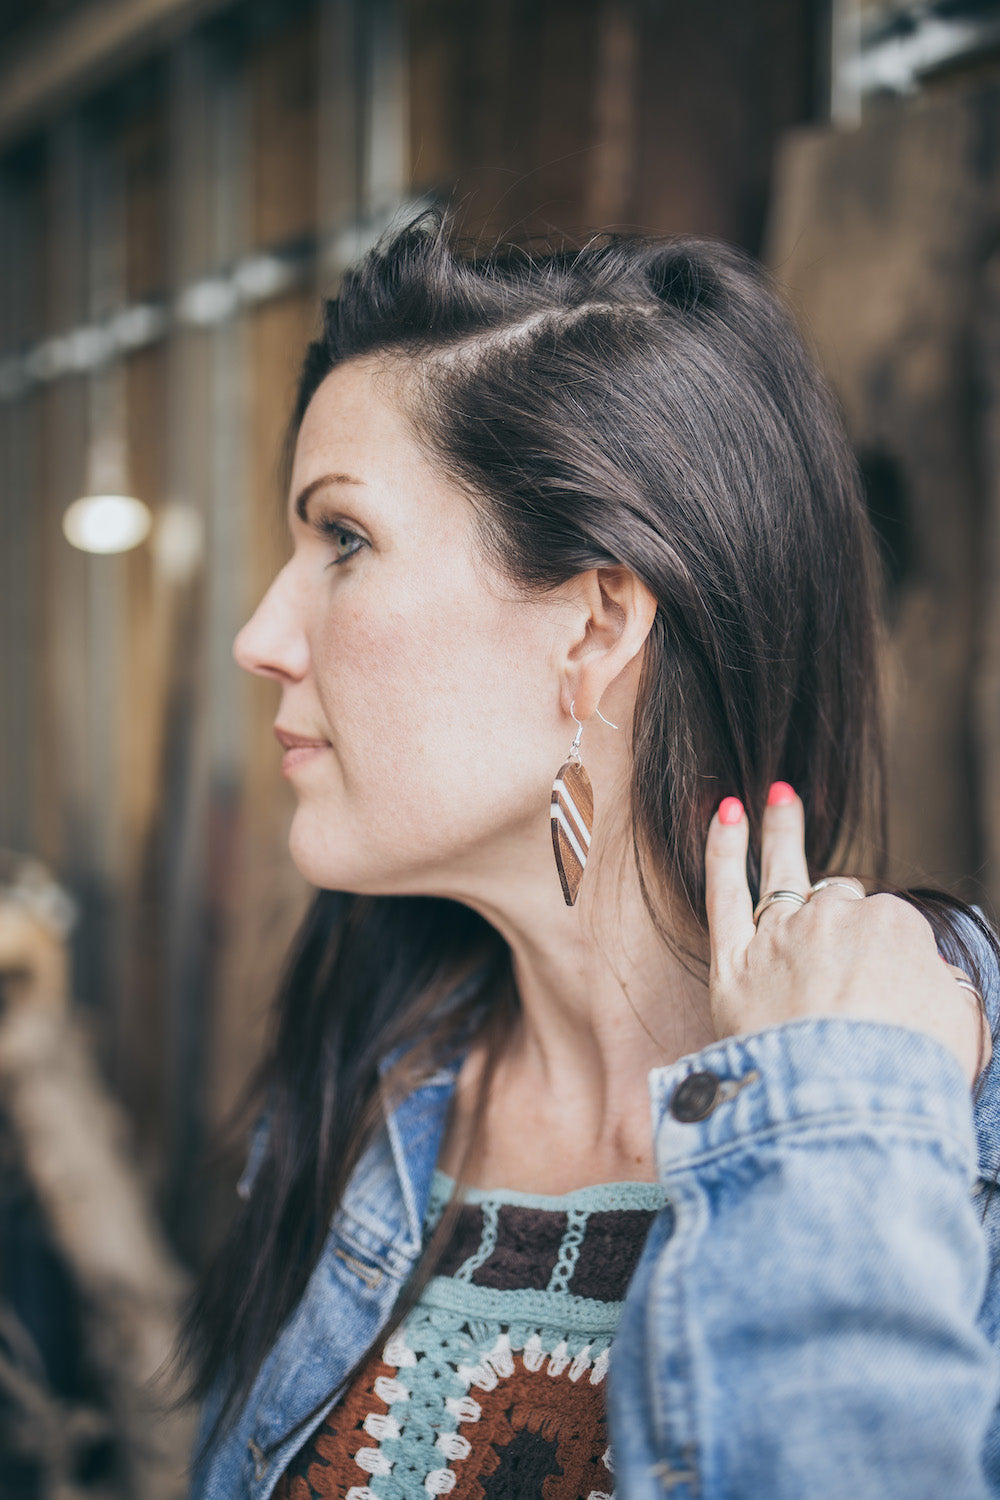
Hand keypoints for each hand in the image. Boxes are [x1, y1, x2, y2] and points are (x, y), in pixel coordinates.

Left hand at [704, 784, 990, 1086]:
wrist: (845, 1107)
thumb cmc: (909, 1073)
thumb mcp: (962, 1028)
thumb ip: (945, 990)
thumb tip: (929, 977)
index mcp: (895, 928)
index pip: (886, 926)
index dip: (885, 958)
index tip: (884, 992)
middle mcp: (834, 919)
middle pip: (838, 902)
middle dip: (841, 918)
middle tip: (840, 954)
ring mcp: (779, 936)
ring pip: (782, 877)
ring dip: (782, 833)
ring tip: (781, 798)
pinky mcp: (731, 963)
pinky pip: (724, 892)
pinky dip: (723, 850)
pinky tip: (726, 813)